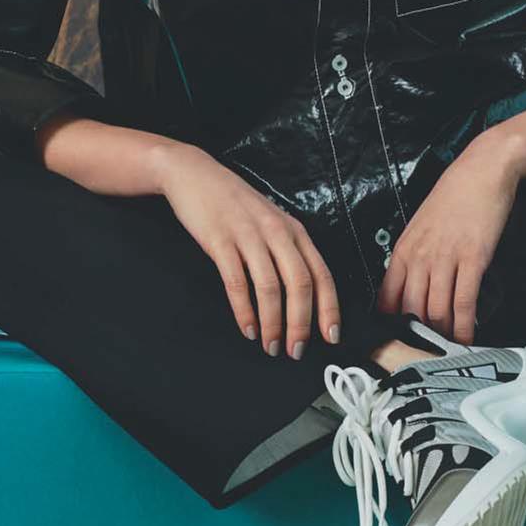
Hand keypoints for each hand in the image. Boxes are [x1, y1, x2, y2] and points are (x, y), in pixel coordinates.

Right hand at [154, 143, 340, 357]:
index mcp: (294, 230)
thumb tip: (302, 298)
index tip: (331, 337)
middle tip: (296, 351)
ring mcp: (248, 236)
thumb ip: (287, 252)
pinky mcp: (220, 241)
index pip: (321, 274)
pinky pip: (237, 283)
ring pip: (269, 288)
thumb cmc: (235, 204)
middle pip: (299, 285)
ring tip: (270, 346)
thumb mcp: (271, 222)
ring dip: (272, 323)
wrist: (194, 174)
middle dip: (301, 324)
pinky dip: (244, 311)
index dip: (328, 309)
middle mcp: (277, 232)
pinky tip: (248, 328)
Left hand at [375, 136, 520, 345]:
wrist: (482, 170)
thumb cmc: (454, 196)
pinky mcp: (472, 259)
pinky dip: (464, 326)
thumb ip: (414, 256)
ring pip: (437, 311)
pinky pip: (464, 302)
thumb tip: (413, 288)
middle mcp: (419, 257)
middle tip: (430, 352)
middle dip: (420, 336)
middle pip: (411, 311)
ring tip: (450, 349)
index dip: (392, 325)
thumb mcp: (421, 226)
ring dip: (444, 335)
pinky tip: (467, 337)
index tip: (400, 342)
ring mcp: (445, 259)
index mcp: (403, 250)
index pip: (387, 298)